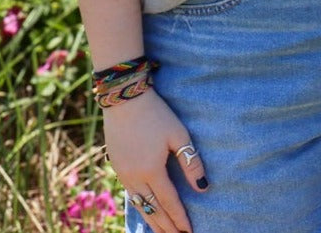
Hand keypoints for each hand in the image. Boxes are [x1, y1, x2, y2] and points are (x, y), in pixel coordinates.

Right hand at [103, 89, 208, 231]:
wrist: (124, 101)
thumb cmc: (156, 114)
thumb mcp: (178, 134)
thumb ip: (191, 162)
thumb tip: (203, 187)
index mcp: (151, 171)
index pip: (169, 202)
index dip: (180, 218)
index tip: (189, 231)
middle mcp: (135, 178)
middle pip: (153, 210)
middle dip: (166, 226)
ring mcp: (124, 175)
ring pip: (140, 206)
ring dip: (152, 221)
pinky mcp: (118, 169)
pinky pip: (131, 196)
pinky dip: (141, 208)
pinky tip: (147, 211)